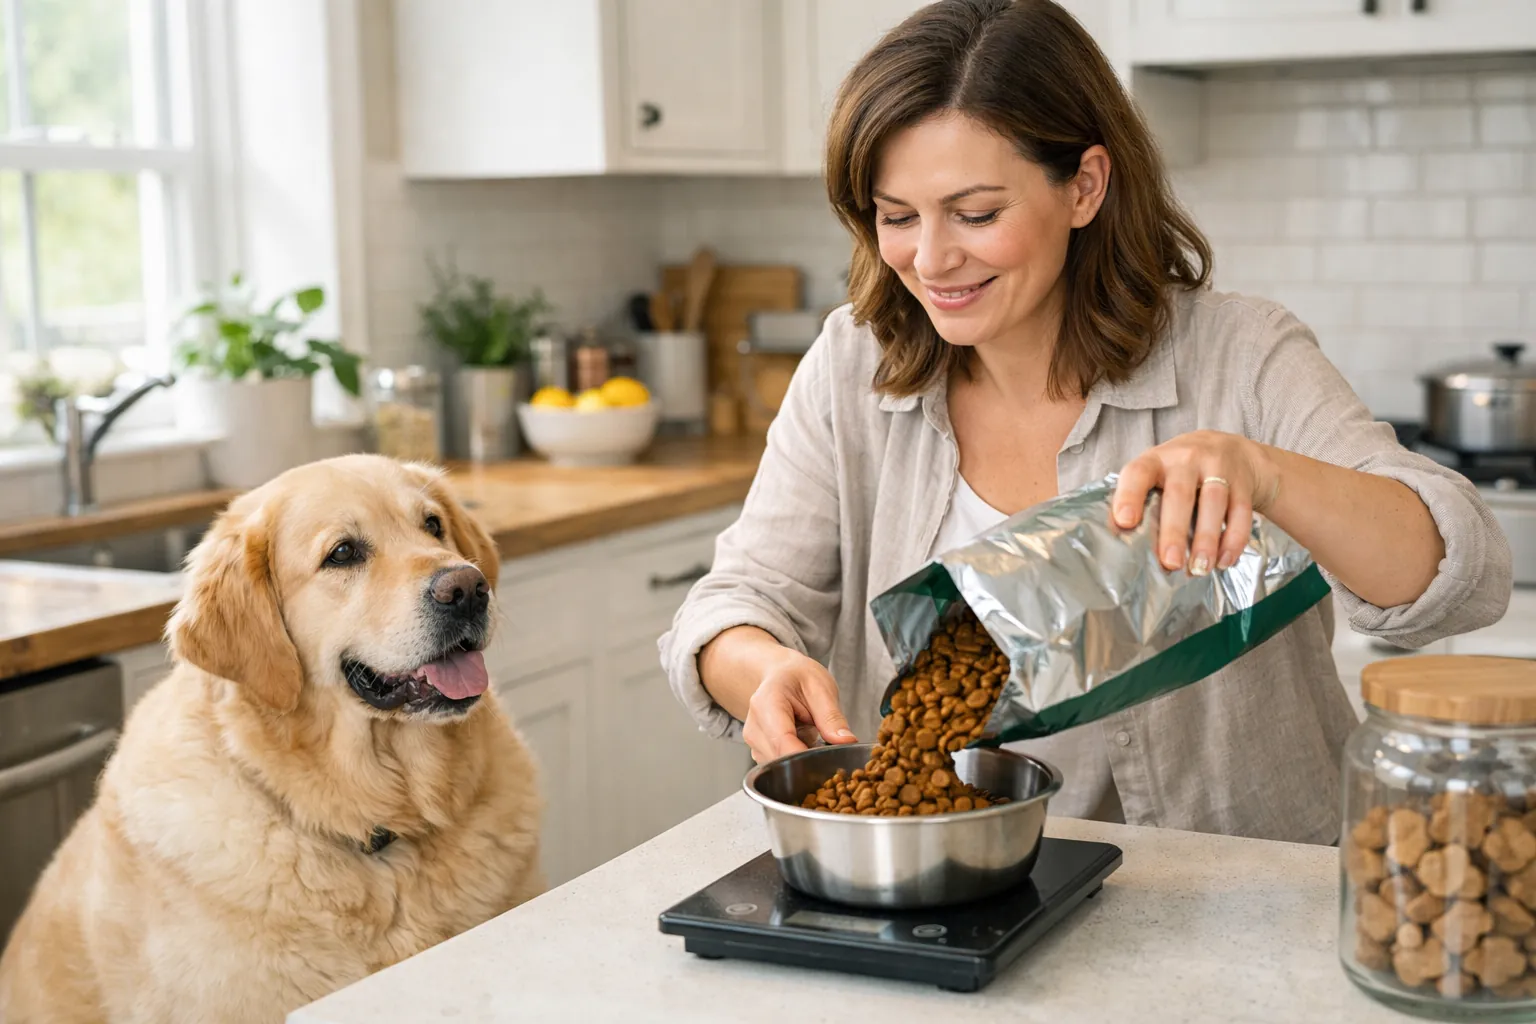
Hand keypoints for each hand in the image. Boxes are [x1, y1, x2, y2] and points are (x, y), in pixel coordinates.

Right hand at [741, 647, 856, 764]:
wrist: (780, 675)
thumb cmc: (797, 677)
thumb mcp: (821, 688)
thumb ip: (832, 716)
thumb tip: (846, 741)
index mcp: (767, 704)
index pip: (782, 741)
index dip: (805, 756)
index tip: (829, 761)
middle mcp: (754, 727)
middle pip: (781, 759)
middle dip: (808, 760)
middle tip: (829, 746)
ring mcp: (754, 742)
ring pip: (781, 766)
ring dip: (803, 760)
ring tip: (814, 738)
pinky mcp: (759, 752)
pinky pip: (780, 766)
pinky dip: (797, 760)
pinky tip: (805, 743)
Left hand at [1111, 430, 1279, 575]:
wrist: (1231, 449)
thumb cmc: (1180, 471)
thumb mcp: (1158, 473)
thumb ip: (1142, 499)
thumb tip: (1121, 540)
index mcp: (1156, 460)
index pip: (1138, 473)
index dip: (1129, 496)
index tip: (1124, 522)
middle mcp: (1186, 459)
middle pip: (1179, 494)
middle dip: (1174, 530)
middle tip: (1170, 563)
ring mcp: (1218, 467)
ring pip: (1213, 502)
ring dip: (1207, 539)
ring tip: (1199, 568)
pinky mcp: (1243, 482)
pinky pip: (1241, 512)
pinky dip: (1234, 539)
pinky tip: (1223, 561)